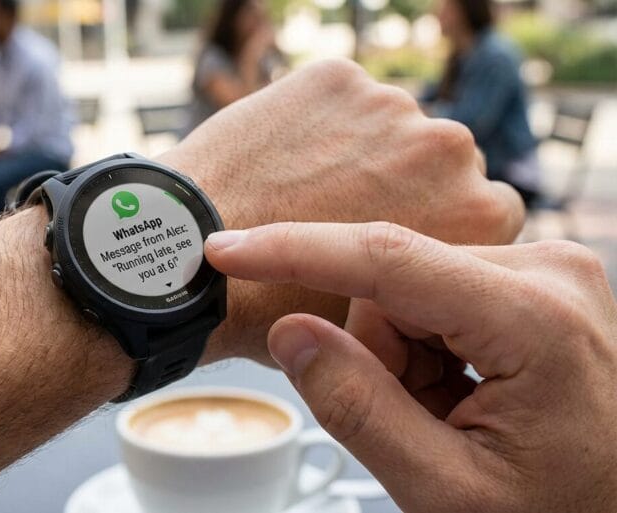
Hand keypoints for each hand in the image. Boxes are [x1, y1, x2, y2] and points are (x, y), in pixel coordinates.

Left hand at [158, 59, 524, 362]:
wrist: (191, 257)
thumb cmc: (275, 309)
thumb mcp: (372, 331)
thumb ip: (419, 293)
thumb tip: (421, 283)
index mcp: (482, 218)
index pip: (479, 211)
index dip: (432, 227)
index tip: (394, 238)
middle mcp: (451, 152)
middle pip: (436, 164)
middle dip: (401, 184)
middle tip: (343, 213)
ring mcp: (392, 107)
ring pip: (385, 127)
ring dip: (358, 150)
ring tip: (302, 189)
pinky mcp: (337, 78)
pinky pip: (336, 100)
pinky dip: (314, 123)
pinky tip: (279, 160)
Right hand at [206, 222, 616, 511]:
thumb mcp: (446, 490)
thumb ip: (358, 410)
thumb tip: (290, 333)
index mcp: (534, 318)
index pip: (386, 260)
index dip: (294, 251)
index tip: (226, 250)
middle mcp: (547, 271)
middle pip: (393, 281)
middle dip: (377, 352)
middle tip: (417, 421)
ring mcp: (544, 272)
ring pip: (408, 290)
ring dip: (403, 356)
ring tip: (448, 414)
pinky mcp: (533, 281)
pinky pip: (436, 295)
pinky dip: (426, 349)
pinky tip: (462, 392)